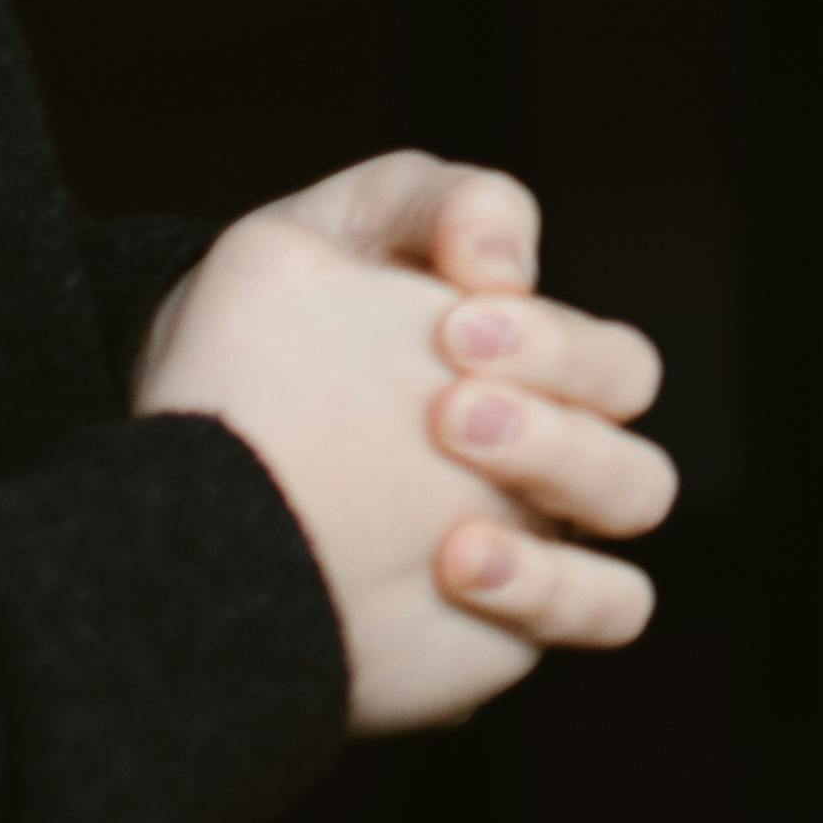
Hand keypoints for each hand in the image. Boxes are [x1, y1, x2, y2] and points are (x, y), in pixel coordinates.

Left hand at [134, 156, 674, 735]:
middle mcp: (549, 429)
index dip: (541, 325)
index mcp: (521, 350)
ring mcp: (540, 522)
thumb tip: (503, 257)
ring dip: (565, 460)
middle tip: (448, 400)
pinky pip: (610, 605)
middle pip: (629, 383)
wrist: (182, 502)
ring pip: (640, 486)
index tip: (450, 316)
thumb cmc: (259, 360)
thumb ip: (423, 206)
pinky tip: (458, 565)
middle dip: (556, 368)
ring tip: (454, 460)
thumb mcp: (310, 247)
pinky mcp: (516, 616)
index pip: (590, 328)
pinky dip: (558, 585)